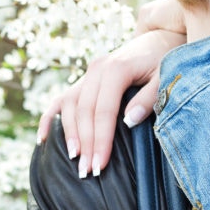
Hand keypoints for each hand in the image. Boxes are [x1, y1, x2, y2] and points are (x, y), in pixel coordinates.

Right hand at [35, 0, 196, 175]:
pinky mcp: (85, 78)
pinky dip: (51, 118)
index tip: (100, 164)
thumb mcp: (165, 77)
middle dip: (85, 143)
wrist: (159, 38)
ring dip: (70, 134)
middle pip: (85, 111)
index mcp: (116, 69)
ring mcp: (88, 73)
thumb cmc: (166, 60)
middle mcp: (97, 68)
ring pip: (71, 106)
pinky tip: (44, 139)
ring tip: (74, 160)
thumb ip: (149, 98)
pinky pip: (62, 99)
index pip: (104, 111)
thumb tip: (129, 122)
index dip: (101, 139)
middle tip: (86, 171)